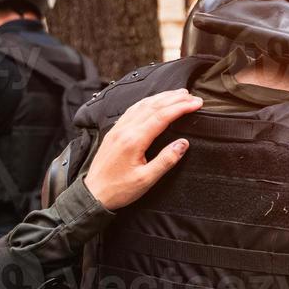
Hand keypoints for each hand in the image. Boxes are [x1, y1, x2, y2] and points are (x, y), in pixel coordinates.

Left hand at [83, 90, 202, 210]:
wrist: (92, 195)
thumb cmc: (118, 189)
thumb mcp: (146, 179)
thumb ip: (166, 160)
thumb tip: (183, 143)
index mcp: (134, 140)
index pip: (162, 116)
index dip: (181, 107)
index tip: (196, 104)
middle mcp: (125, 130)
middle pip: (153, 106)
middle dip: (174, 99)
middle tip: (192, 96)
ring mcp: (118, 129)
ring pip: (142, 105)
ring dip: (161, 97)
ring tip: (178, 94)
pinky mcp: (114, 132)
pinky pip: (132, 110)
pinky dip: (147, 102)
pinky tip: (154, 101)